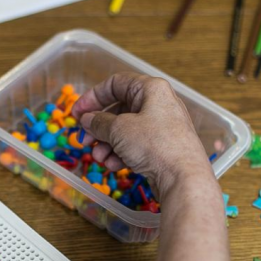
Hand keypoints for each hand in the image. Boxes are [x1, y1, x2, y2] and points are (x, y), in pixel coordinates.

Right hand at [71, 73, 212, 197]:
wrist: (183, 177)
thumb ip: (98, 122)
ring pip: (125, 130)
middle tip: (84, 140)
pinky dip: (121, 153)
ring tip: (99, 157)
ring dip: (107, 144)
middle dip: (98, 127)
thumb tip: (87, 120)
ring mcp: (162, 126)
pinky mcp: (162, 147)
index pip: (115, 83)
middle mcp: (158, 104)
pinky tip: (113, 165)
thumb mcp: (119, 129)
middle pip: (119, 109)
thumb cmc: (154, 145)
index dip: (92, 97)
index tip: (76, 113)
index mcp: (151, 89)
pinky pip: (135, 145)